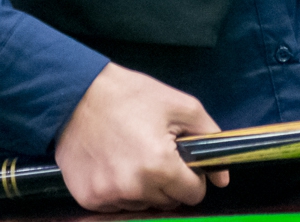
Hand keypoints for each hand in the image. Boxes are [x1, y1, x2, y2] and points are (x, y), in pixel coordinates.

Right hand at [54, 62, 228, 210]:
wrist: (76, 94)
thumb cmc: (128, 96)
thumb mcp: (180, 105)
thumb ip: (208, 137)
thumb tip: (223, 177)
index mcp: (160, 165)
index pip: (193, 194)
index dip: (192, 176)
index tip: (180, 161)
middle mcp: (134, 187)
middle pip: (169, 202)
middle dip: (168, 182)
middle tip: (154, 152)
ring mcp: (108, 195)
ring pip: (143, 205)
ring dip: (143, 187)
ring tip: (131, 155)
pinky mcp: (89, 199)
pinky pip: (116, 205)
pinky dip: (119, 190)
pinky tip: (113, 163)